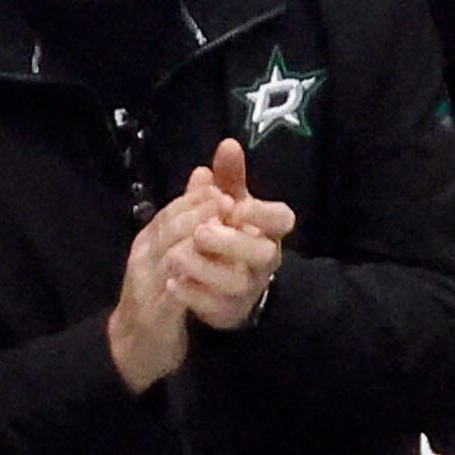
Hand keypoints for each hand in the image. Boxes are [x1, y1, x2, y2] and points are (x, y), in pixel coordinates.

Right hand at [107, 181, 227, 390]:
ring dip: (197, 243)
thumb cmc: (158, 294)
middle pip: (168, 229)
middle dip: (197, 214)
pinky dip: (192, 282)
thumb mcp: (170, 253)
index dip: (194, 200)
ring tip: (224, 231)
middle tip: (227, 202)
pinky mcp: (154, 314)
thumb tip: (204, 173)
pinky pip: (173, 295)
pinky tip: (212, 274)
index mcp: (148, 242)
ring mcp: (145, 286)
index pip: (168, 213)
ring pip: (170, 257)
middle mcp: (143, 259)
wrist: (135, 344)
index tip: (222, 190)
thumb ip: (187, 216)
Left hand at [169, 138, 294, 331]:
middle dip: (230, 242)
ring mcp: (249, 288)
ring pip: (237, 283)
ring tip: (175, 257)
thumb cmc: (228, 233)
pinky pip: (216, 307)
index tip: (237, 207)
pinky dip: (192, 294)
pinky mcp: (230, 310)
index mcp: (268, 231)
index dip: (263, 214)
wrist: (224, 282)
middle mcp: (264, 260)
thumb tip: (228, 144)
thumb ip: (229, 177)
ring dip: (205, 269)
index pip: (283, 220)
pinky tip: (172, 281)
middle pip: (263, 254)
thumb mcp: (228, 203)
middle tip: (201, 232)